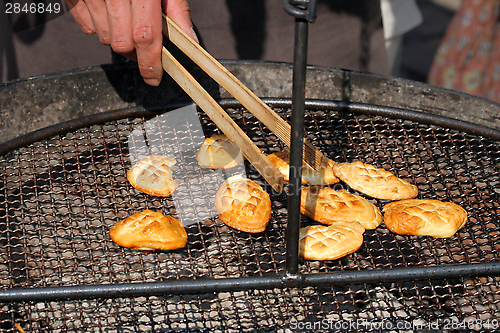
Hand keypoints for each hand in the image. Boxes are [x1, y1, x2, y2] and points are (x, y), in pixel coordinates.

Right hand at [64, 0, 195, 85]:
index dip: (151, 63)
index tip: (154, 78)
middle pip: (122, 43)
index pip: (146, 38)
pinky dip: (98, 26)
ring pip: (103, 37)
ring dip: (118, 37)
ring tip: (127, 19)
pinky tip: (109, 12)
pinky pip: (85, 26)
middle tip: (145, 44)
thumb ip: (176, 9)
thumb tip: (189, 40)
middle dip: (135, 51)